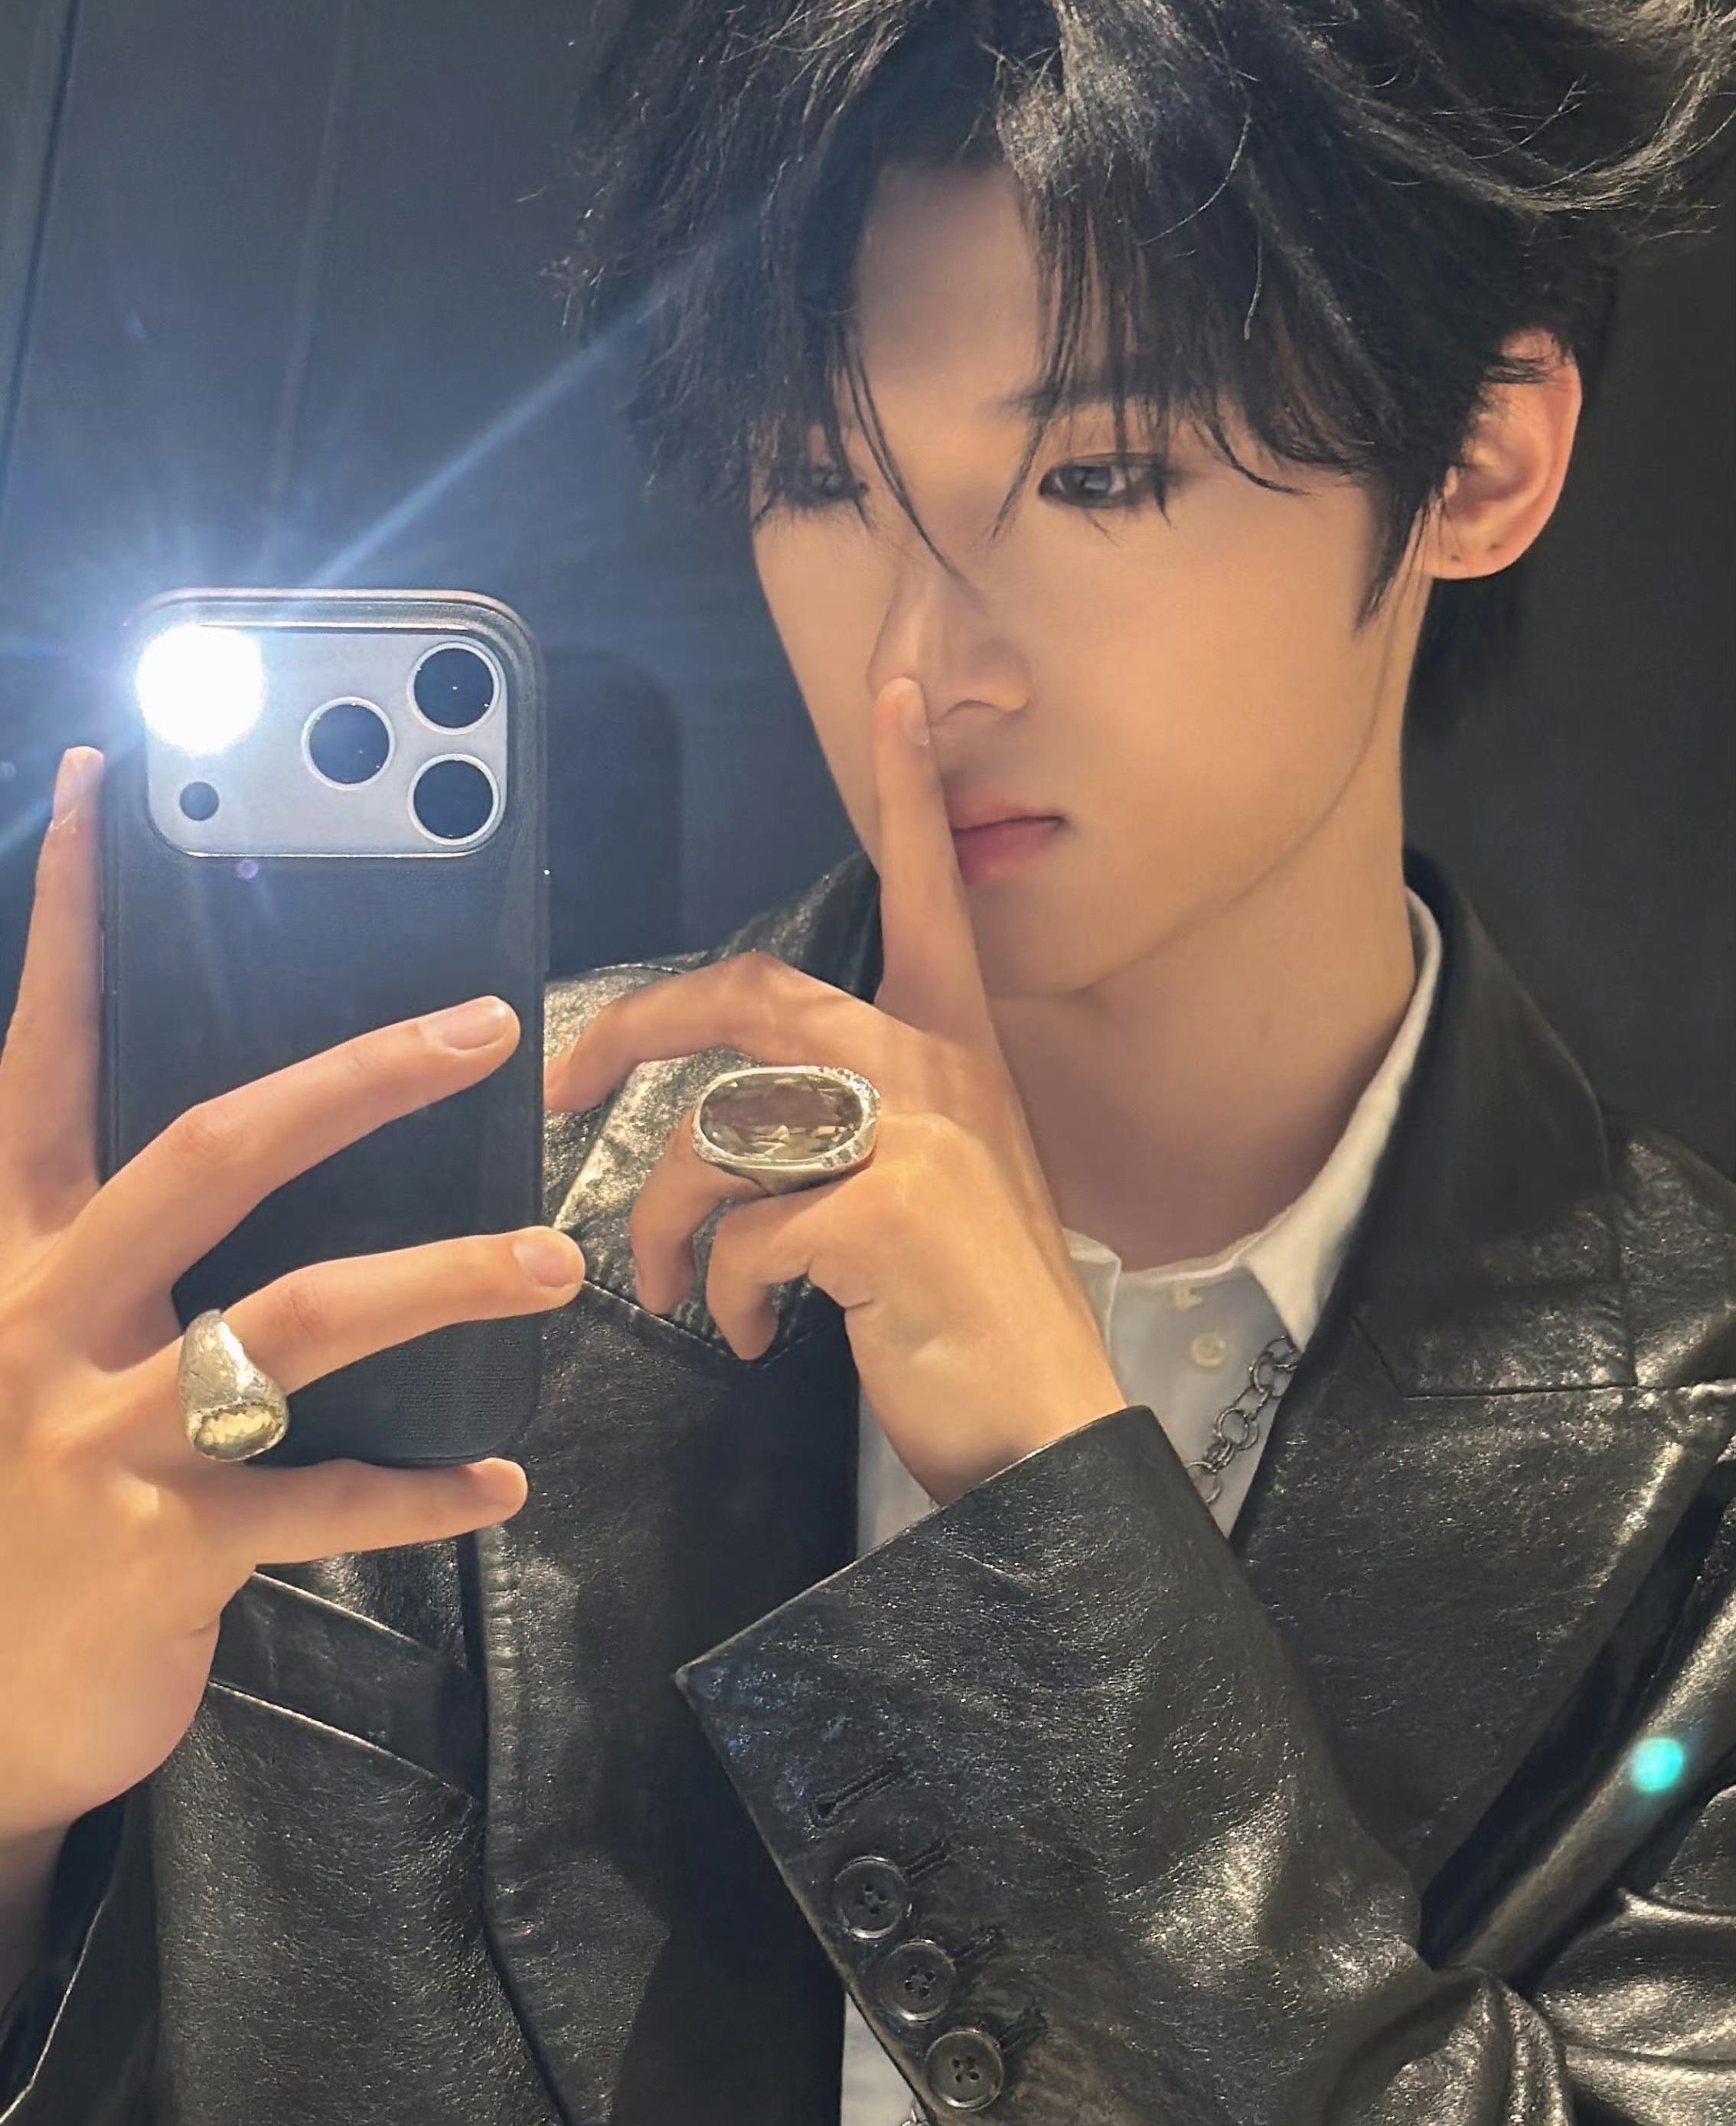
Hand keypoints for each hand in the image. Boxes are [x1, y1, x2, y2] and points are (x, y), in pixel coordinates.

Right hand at [0, 748, 585, 1864]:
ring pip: (297, 1321)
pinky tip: (497, 1483)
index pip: (41, 1058)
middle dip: (352, 1077)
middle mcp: (48, 1318)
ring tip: (551, 1265)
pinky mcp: (160, 1548)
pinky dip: (421, 1493)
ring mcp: (102, 1433)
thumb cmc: (19, 1508)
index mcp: (15, 1253)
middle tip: (482, 1024)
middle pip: (210, 1152)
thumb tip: (261, 1146)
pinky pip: (321, 1503)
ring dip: (443, 1281)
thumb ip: (115, 1253)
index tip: (100, 785)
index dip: (64, 921)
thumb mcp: (36, 1354)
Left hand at [544, 676, 1124, 1508]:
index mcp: (956, 1055)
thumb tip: (744, 1118)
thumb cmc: (978, 1319)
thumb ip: (864, 1126)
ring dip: (667, 1220)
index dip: (910, 793)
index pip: (929, 896)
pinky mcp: (881, 1215)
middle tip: (566, 1084)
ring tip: (679, 1286)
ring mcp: (914, 1139)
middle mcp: (936, 1075)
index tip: (899, 691)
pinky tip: (752, 1334)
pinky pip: (742, 1232)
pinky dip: (724, 1293)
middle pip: (753, 994)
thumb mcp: (941, 1192)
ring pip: (720, 1132)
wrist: (1049, 1434)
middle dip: (637, 1031)